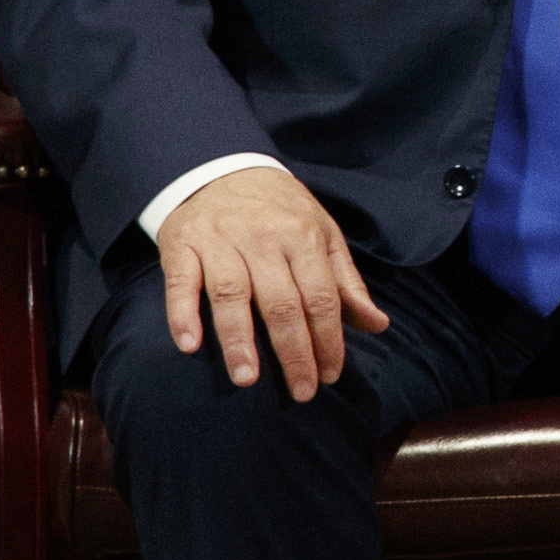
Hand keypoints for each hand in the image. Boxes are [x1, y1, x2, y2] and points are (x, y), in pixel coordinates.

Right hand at [158, 164, 391, 400]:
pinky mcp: (182, 244)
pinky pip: (181, 281)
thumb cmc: (280, 211)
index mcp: (303, 237)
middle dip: (293, 350)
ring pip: (232, 294)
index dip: (328, 338)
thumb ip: (346, 283)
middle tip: (301, 391)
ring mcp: (220, 241)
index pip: (321, 296)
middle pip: (281, 302)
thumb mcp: (322, 234)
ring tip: (248, 379)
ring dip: (238, 339)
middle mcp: (263, 238)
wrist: (221, 167)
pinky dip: (182, 312)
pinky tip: (189, 344)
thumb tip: (377, 325)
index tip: (331, 375)